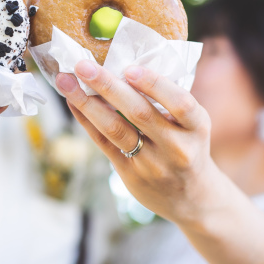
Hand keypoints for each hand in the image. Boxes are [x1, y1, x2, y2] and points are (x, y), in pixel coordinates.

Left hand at [55, 60, 229, 224]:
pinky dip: (87, 120)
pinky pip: (104, 143)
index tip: (130, 68)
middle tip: (83, 65)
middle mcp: (176, 147)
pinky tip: (73, 102)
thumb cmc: (189, 147)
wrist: (191, 198)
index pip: (180, 103)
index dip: (155, 85)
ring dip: (87, 103)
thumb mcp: (192, 125)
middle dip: (108, 86)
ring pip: (116, 129)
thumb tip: (124, 65)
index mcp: (197, 128)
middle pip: (139, 113)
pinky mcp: (130, 174)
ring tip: (66, 81)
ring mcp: (152, 163)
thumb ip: (168, 101)